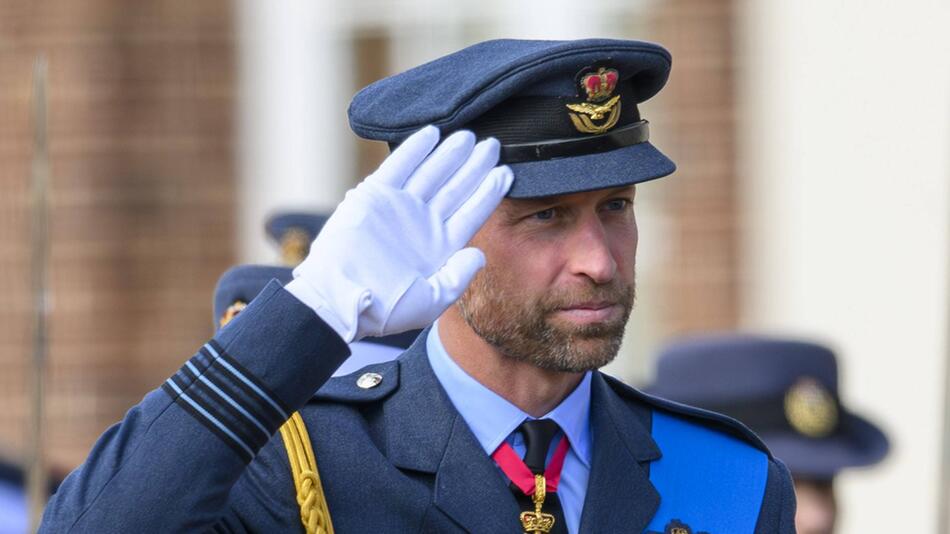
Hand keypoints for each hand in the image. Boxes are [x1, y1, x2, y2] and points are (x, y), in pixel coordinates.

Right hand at [285, 126, 512, 341]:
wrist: (340, 300)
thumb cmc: (385, 308)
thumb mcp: (432, 300)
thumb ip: (459, 276)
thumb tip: (480, 254)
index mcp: (440, 246)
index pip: (472, 212)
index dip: (489, 192)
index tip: (506, 173)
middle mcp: (423, 223)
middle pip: (456, 187)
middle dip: (475, 165)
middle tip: (494, 144)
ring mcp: (400, 207)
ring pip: (432, 173)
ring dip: (450, 153)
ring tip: (470, 136)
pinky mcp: (374, 196)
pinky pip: (399, 166)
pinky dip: (414, 149)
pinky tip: (432, 133)